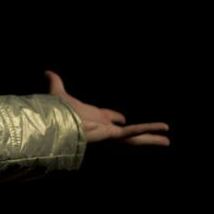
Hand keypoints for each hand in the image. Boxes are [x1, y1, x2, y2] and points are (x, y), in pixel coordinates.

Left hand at [45, 70, 170, 145]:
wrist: (55, 123)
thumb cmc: (55, 112)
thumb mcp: (58, 93)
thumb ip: (55, 82)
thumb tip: (47, 72)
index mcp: (92, 118)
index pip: (108, 118)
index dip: (114, 117)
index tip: (121, 118)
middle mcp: (103, 128)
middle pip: (125, 131)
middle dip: (139, 133)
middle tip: (152, 135)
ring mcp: (109, 133)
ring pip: (134, 137)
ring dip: (151, 138)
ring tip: (167, 141)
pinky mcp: (113, 135)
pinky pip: (134, 132)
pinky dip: (149, 130)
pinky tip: (164, 130)